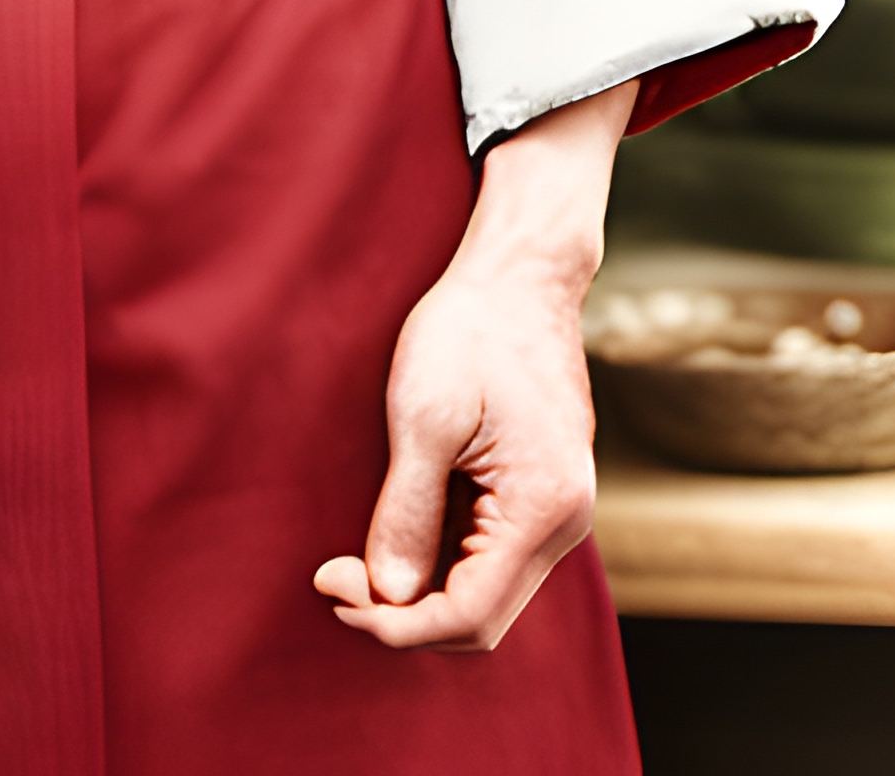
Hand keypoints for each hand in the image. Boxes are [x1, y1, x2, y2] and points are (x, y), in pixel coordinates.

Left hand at [314, 77, 635, 649]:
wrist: (520, 273)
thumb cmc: (470, 328)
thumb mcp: (423, 414)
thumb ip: (406, 510)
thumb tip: (385, 593)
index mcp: (543, 507)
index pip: (470, 613)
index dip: (395, 621)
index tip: (330, 589)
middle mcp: (564, 522)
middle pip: (481, 618)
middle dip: (403, 615)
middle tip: (333, 578)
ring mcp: (559, 509)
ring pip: (487, 593)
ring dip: (420, 593)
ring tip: (354, 562)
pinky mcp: (542, 492)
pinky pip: (491, 556)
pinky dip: (441, 563)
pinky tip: (396, 535)